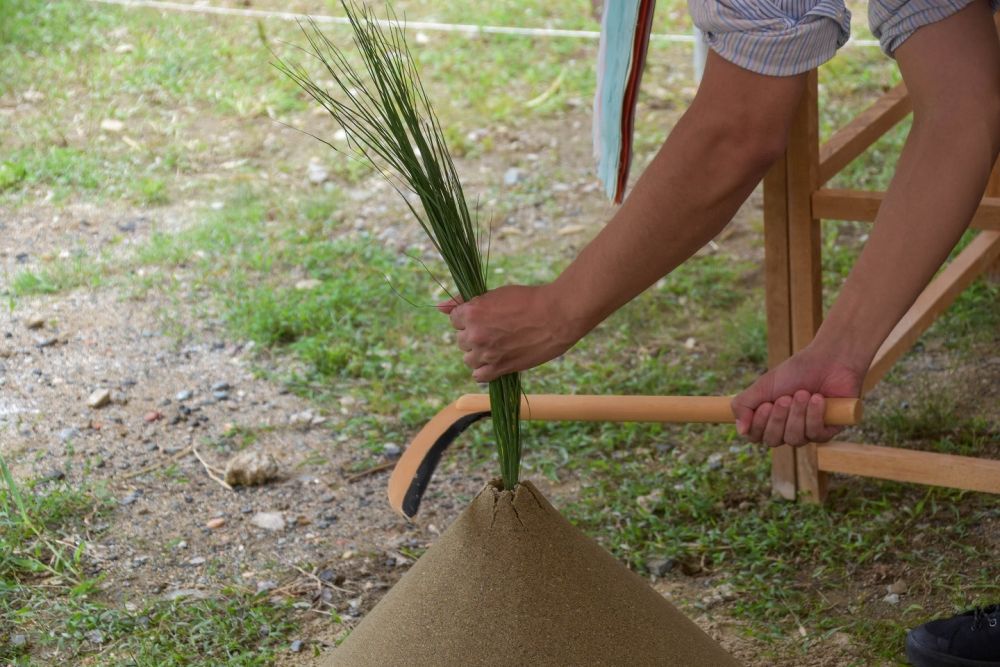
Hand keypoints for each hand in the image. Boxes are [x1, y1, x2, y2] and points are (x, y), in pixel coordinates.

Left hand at [438, 284, 583, 381]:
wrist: (557, 315)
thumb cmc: (528, 300)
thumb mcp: (494, 294)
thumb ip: (464, 302)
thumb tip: (439, 307)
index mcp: (472, 313)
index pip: (454, 320)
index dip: (469, 317)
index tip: (484, 316)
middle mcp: (475, 334)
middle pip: (461, 340)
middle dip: (474, 335)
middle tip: (495, 329)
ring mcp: (487, 353)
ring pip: (469, 358)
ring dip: (479, 353)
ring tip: (498, 343)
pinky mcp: (501, 368)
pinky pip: (479, 376)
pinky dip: (484, 370)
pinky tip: (495, 360)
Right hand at [731, 348, 863, 446]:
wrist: (828, 361)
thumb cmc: (795, 372)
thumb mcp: (763, 386)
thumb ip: (744, 405)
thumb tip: (741, 430)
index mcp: (769, 419)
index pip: (756, 437)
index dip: (759, 425)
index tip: (766, 405)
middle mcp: (787, 428)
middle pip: (773, 440)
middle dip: (778, 418)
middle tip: (785, 397)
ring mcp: (807, 432)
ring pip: (794, 439)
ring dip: (797, 414)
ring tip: (803, 393)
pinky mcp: (828, 431)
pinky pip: (815, 435)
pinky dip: (814, 415)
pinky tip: (818, 399)